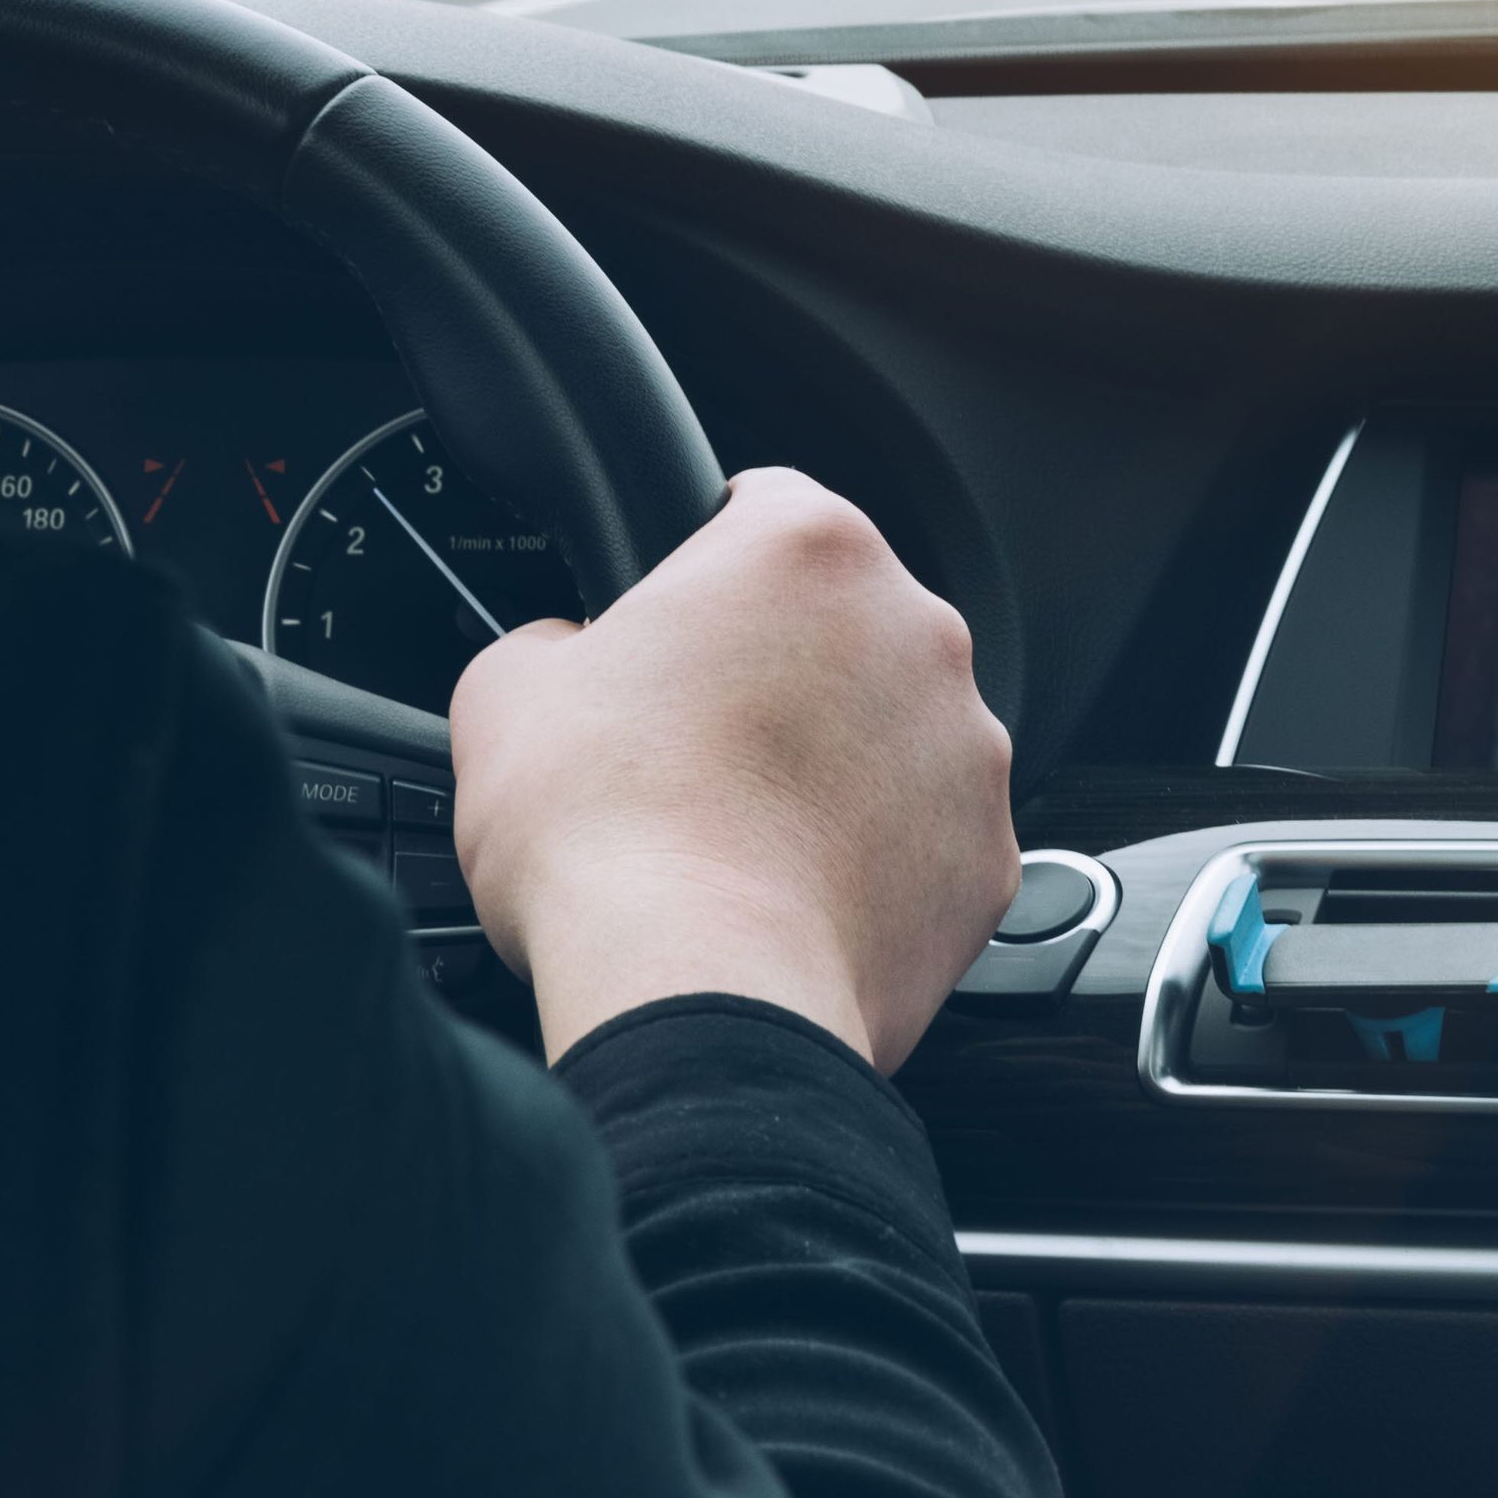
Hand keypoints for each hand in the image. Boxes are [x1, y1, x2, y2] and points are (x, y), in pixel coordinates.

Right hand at [447, 467, 1017, 1070]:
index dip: (703, 561)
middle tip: (692, 745)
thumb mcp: (509, 693)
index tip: (673, 619)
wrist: (699, 992)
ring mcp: (969, 743)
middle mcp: (918, 629)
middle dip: (779, 671)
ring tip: (742, 833)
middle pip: (842, 623)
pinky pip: (928, 835)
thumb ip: (551, 639)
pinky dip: (877, 858)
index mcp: (809, 550)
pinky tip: (797, 894)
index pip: (764, 505)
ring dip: (836, 763)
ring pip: (895, 730)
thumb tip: (565, 655)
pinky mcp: (987, 851)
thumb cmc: (608, 835)